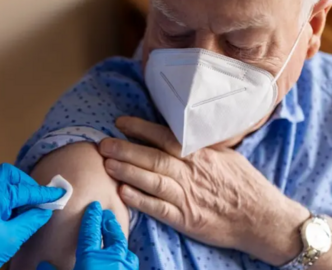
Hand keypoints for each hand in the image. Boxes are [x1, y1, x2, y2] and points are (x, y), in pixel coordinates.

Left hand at [0, 163, 65, 269]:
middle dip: (24, 184)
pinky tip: (8, 212)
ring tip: (24, 208)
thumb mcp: (11, 238)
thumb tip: (45, 210)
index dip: (42, 193)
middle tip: (37, 198)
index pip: (22, 190)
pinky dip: (0, 196)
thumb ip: (31, 220)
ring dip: (12, 190)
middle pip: (6, 174)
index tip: (58, 194)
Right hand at [37, 202, 137, 269]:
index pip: (91, 231)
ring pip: (125, 251)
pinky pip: (131, 266)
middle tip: (106, 215)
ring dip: (120, 241)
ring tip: (116, 238)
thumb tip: (44, 264)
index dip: (91, 218)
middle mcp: (112, 261)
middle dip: (109, 224)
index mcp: (91, 258)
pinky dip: (126, 259)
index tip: (94, 207)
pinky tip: (123, 261)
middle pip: (113, 236)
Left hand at [99, 116, 310, 265]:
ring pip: (153, 181)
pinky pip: (160, 209)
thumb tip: (183, 132)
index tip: (120, 122)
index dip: (141, 128)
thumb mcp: (227, 157)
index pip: (165, 137)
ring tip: (107, 165)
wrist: (262, 218)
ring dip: (128, 172)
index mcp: (200, 155)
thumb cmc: (245, 185)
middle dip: (125, 149)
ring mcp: (188, 197)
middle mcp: (191, 173)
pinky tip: (124, 194)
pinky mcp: (187, 219)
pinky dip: (141, 201)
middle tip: (103, 144)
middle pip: (153, 158)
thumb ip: (202, 146)